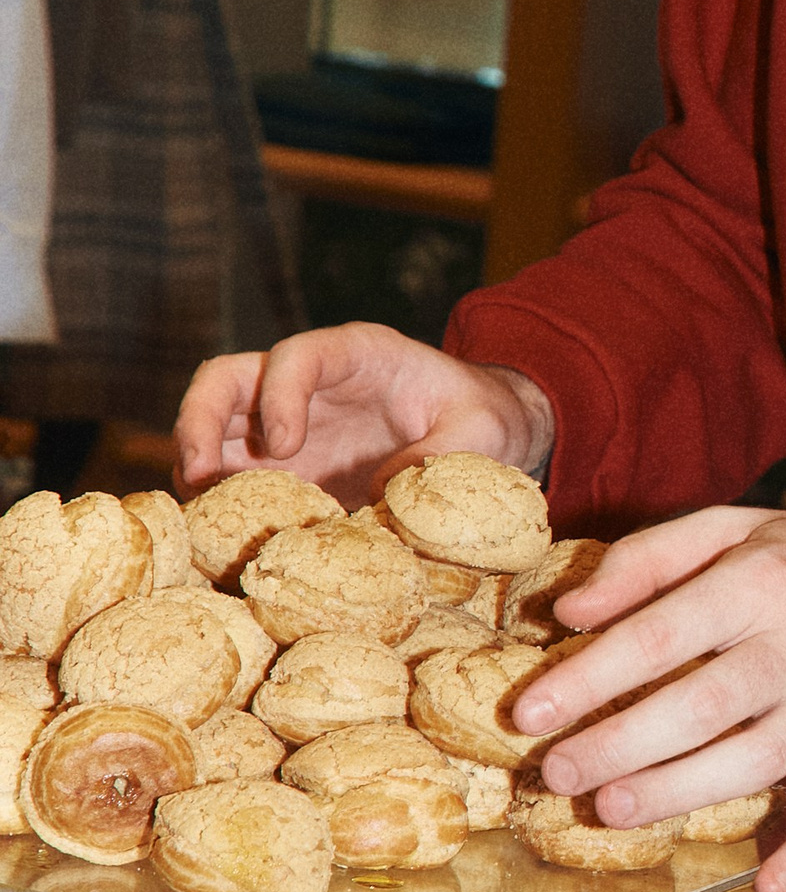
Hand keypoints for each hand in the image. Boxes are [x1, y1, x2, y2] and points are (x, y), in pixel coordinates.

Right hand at [173, 326, 554, 503]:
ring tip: (199, 515)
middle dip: (200, 419)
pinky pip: (235, 475)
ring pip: (215, 426)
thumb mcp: (481, 433)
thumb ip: (438, 456)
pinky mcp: (284, 467)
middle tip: (197, 475)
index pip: (298, 355)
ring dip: (197, 465)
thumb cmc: (482, 421)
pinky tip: (217, 536)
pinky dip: (219, 502)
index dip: (279, 394)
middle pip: (228, 379)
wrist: (481, 435)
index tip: (284, 445)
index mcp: (357, 355)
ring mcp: (288, 424)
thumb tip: (381, 494)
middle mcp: (308, 384)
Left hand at [512, 508, 785, 891]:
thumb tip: (571, 611)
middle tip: (559, 774)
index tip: (528, 712)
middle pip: (702, 703)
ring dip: (683, 790)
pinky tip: (772, 887)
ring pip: (758, 757)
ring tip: (615, 809)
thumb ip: (652, 557)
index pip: (662, 632)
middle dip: (620, 744)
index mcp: (762, 581)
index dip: (590, 676)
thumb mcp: (744, 528)